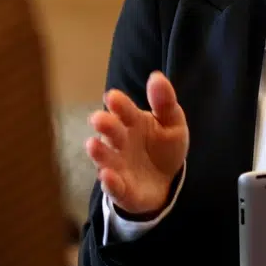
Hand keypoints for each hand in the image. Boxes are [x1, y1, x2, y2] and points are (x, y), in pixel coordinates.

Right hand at [86, 71, 188, 215]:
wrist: (167, 182)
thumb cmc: (164, 147)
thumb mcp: (172, 123)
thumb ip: (165, 102)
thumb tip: (156, 76)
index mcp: (132, 121)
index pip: (124, 110)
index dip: (119, 104)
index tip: (113, 97)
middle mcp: (120, 141)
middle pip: (111, 131)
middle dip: (105, 125)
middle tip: (98, 119)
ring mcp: (118, 165)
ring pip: (106, 158)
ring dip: (99, 152)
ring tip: (92, 145)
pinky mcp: (122, 189)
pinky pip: (114, 186)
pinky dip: (110, 182)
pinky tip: (107, 176)